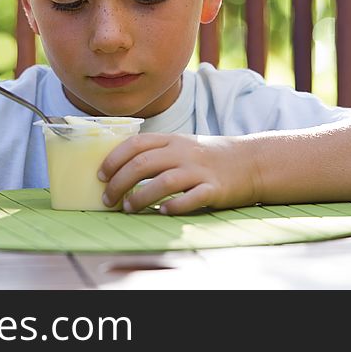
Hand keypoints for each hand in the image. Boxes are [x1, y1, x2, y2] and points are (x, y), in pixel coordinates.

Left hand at [98, 133, 257, 214]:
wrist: (250, 162)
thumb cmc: (207, 157)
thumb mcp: (181, 145)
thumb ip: (155, 152)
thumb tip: (119, 170)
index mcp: (172, 140)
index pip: (136, 143)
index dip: (114, 159)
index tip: (100, 175)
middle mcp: (183, 153)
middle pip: (144, 163)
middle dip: (119, 182)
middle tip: (108, 199)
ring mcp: (200, 170)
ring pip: (164, 181)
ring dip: (141, 196)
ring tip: (128, 208)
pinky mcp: (215, 189)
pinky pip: (193, 197)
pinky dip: (175, 205)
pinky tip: (163, 211)